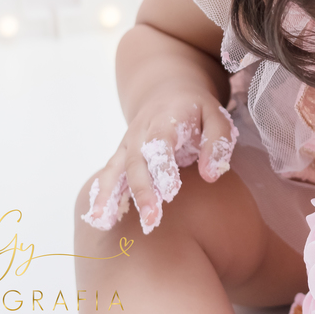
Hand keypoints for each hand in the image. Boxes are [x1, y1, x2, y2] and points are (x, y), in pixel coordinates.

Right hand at [81, 85, 237, 233]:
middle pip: (136, 161)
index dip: (163, 168)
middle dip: (141, 191)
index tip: (170, 193)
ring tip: (103, 222)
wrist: (168, 91)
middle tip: (151, 218)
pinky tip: (96, 218)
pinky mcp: (122, 155)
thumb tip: (211, 175)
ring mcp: (128, 143)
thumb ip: (217, 143)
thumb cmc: (197, 109)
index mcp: (165, 118)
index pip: (161, 144)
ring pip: (115, 169)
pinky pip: (108, 175)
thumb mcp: (217, 117)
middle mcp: (140, 131)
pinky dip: (101, 195)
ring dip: (110, 196)